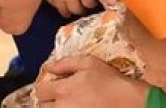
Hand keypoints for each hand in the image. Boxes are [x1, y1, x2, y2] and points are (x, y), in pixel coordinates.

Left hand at [34, 55, 148, 107]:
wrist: (126, 101)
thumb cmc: (109, 80)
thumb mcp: (89, 63)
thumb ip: (65, 63)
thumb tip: (48, 66)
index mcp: (63, 90)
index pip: (40, 91)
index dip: (45, 87)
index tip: (53, 85)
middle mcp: (62, 107)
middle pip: (42, 107)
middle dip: (48, 100)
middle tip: (61, 95)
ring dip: (56, 107)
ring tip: (69, 102)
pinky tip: (78, 106)